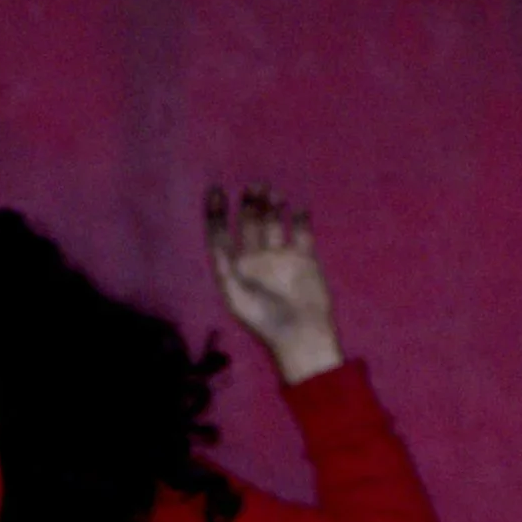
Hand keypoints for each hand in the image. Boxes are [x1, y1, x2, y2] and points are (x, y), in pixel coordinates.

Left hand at [205, 184, 342, 383]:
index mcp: (235, 268)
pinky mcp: (305, 258)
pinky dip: (300, 217)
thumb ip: (223, 265)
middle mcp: (255, 259)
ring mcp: (281, 257)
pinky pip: (301, 231)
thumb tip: (217, 235)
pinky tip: (298, 207)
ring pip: (274, 222)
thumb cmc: (264, 318)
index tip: (216, 190)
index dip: (216, 213)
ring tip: (274, 193)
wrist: (302, 335)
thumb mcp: (234, 293)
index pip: (222, 235)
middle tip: (255, 186)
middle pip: (249, 222)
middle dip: (250, 203)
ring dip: (272, 206)